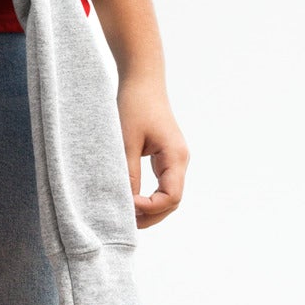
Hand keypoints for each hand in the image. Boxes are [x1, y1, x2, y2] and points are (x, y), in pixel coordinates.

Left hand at [119, 75, 188, 228]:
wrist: (143, 82)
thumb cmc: (134, 106)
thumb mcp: (126, 141)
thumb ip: (128, 173)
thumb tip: (127, 203)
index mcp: (175, 157)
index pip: (171, 197)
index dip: (149, 208)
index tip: (126, 207)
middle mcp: (180, 161)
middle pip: (172, 202)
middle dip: (151, 216)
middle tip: (124, 222)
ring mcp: (175, 160)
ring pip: (168, 196)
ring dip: (150, 209)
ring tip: (126, 216)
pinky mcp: (166, 158)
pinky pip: (162, 186)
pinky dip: (149, 198)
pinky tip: (131, 201)